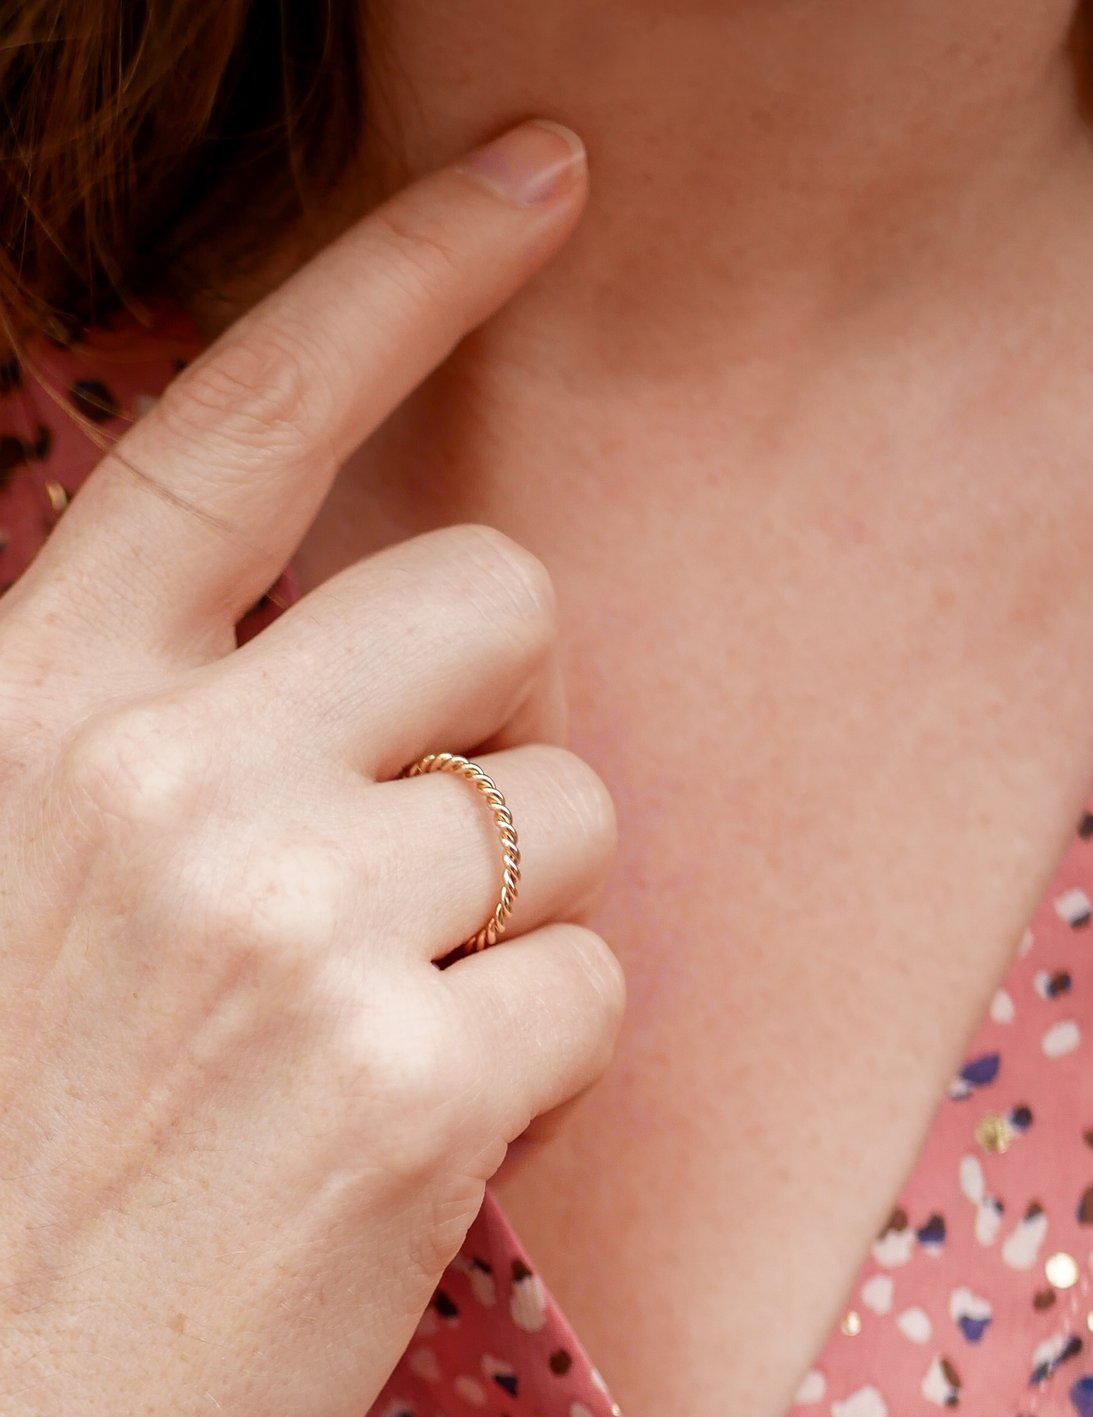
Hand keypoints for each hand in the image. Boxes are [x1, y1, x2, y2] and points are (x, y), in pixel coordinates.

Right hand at [0, 118, 622, 1416]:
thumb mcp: (17, 874)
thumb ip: (154, 730)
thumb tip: (348, 659)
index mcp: (41, 708)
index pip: (247, 419)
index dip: (403, 273)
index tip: (543, 175)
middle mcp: (171, 780)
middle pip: (493, 597)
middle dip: (493, 705)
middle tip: (421, 834)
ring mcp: (297, 930)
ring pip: (568, 807)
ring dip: (518, 899)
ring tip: (388, 1017)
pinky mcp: (414, 1091)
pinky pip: (597, 984)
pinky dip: (545, 1053)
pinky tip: (424, 1127)